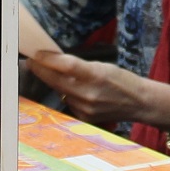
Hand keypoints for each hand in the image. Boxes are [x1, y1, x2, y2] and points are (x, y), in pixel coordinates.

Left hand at [26, 49, 169, 130]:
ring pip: (60, 91)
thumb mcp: (103, 66)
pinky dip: (65, 93)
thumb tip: (54, 60)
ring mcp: (86, 108)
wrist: (138, 103)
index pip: (66, 66)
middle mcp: (89, 93)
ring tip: (48, 71)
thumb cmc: (121, 80)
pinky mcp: (84, 117)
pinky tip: (70, 89)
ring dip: (52, 81)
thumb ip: (79, 65)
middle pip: (56, 80)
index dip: (48, 59)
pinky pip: (68, 102)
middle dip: (40, 69)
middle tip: (30, 60)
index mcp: (96, 75)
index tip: (36, 53)